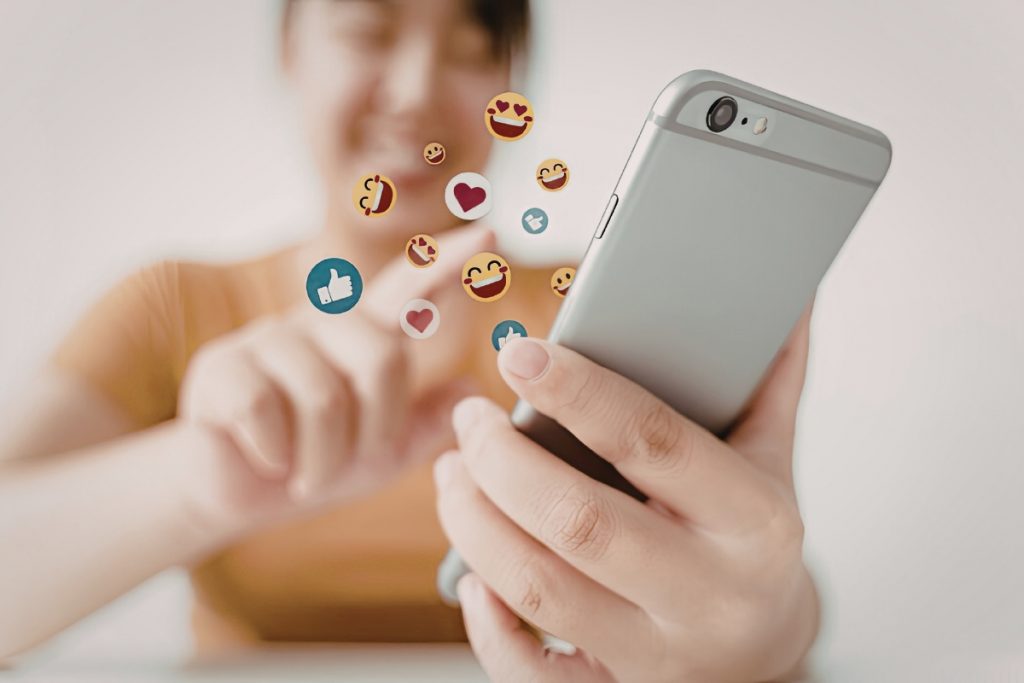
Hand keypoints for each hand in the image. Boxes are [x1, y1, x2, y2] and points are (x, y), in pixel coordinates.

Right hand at [178, 225, 492, 536]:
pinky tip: (266, 458)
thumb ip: (426, 423)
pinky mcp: (221, 366)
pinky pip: (264, 410)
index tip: (491, 233)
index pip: (408, 289)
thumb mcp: (381, 454)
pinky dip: (276, 453)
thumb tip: (474, 388)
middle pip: (382, 357)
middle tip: (350, 463)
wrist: (237, 497)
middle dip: (376, 428)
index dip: (446, 262)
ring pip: (324, 397)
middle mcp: (318, 324)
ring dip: (323, 459)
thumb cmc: (314, 464)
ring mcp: (267, 339)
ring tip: (306, 475)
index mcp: (361, 335)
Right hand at [318, 268, 352, 303]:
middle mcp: (345, 283)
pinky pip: (350, 292)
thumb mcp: (333, 280)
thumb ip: (334, 274)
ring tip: (344, 290)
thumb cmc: (331, 287)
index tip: (343, 281)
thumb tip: (332, 269)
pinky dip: (349, 293)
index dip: (346, 279)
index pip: (348, 278)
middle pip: (350, 283)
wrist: (330, 295)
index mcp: (343, 279)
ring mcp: (347, 288)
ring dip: (348, 288)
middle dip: (347, 284)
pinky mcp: (348, 293)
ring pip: (350, 287)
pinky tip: (346, 293)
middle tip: (342, 286)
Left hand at [434, 306, 817, 681]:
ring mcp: (661, 654)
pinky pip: (533, 675)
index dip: (577, 392)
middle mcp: (710, 592)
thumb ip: (767, 379)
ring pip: (540, 591)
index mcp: (755, 520)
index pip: (654, 441)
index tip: (517, 352)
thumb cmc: (752, 540)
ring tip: (453, 475)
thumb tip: (784, 294)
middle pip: (580, 521)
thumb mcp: (770, 460)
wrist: (769, 652)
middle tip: (469, 420)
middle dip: (502, 462)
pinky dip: (488, 626)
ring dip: (474, 524)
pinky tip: (472, 578)